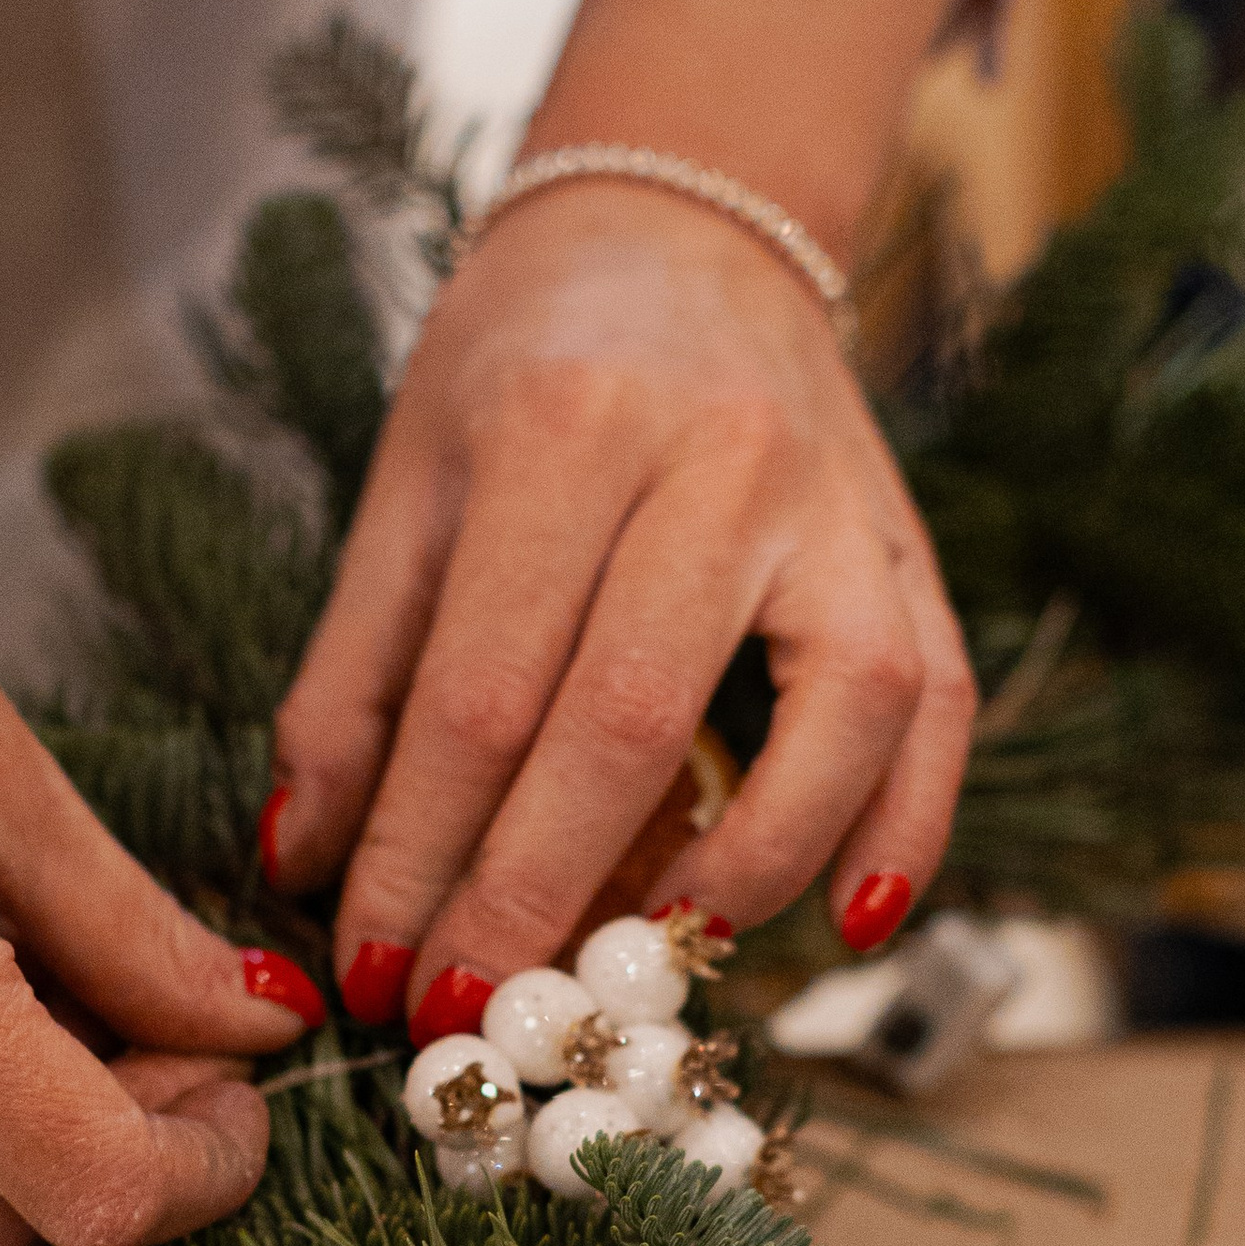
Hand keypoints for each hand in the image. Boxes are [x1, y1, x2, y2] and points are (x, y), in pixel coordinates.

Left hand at [265, 176, 974, 1026]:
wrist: (683, 226)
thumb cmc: (525, 364)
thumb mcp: (408, 484)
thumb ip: (355, 677)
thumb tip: (306, 863)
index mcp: (565, 431)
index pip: (482, 694)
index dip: (422, 856)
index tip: (377, 974)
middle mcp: (721, 462)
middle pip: (630, 726)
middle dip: (537, 898)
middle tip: (470, 1019)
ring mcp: (839, 507)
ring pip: (828, 722)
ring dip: (735, 879)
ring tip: (636, 970)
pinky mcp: (910, 549)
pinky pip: (938, 710)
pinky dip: (904, 831)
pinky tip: (844, 927)